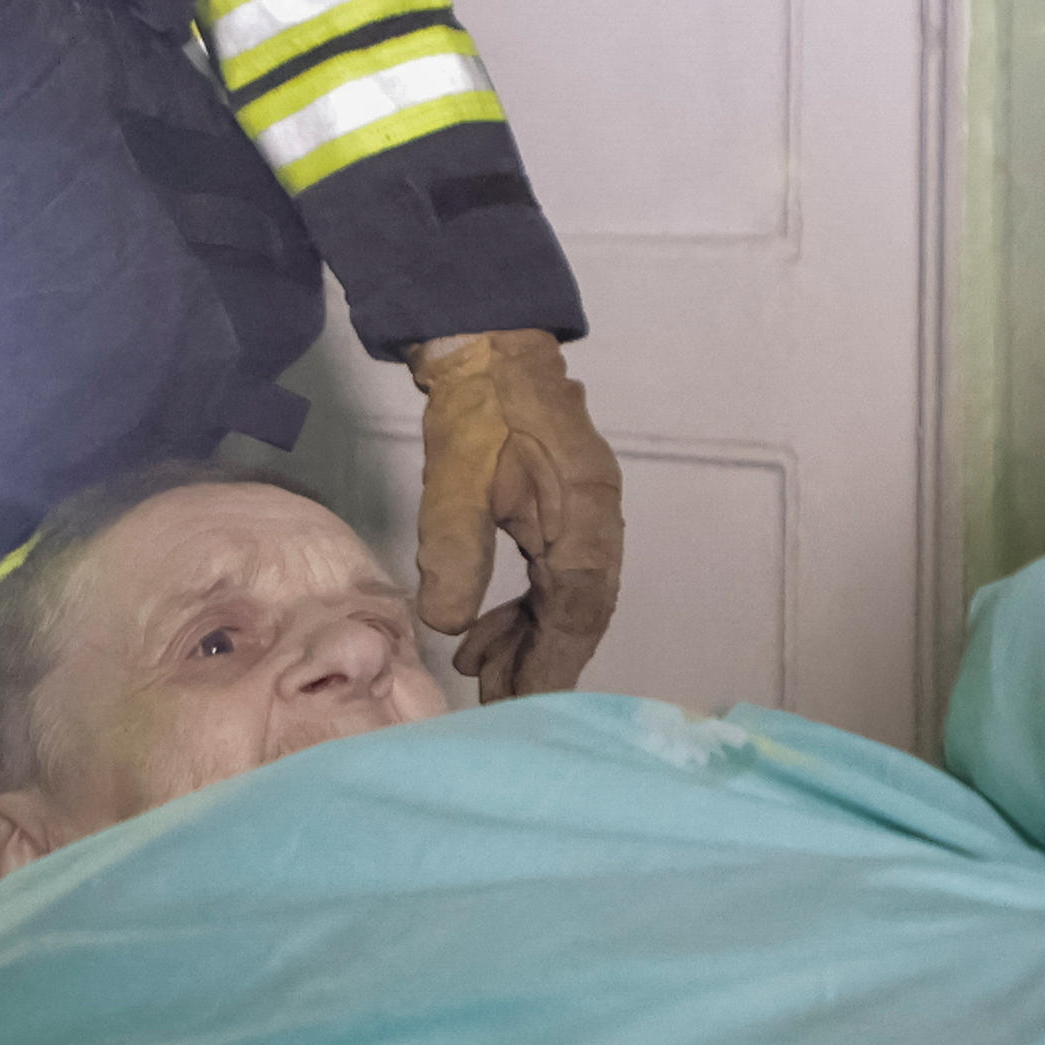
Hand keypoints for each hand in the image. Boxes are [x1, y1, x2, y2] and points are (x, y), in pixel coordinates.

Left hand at [404, 330, 623, 698]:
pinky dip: (525, 607)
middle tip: (493, 700)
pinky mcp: (566, 510)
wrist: (490, 342)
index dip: (551, 662)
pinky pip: (556, 575)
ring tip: (476, 670)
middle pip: (579, 611)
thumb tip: (445, 624)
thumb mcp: (456, 478)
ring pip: (567, 598)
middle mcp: (598, 522)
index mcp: (584, 516)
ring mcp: (587, 515)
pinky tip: (482, 627)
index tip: (519, 702)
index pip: (577, 609)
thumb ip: (454, 549)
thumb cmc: (477, 410)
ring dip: (527, 637)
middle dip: (539, 660)